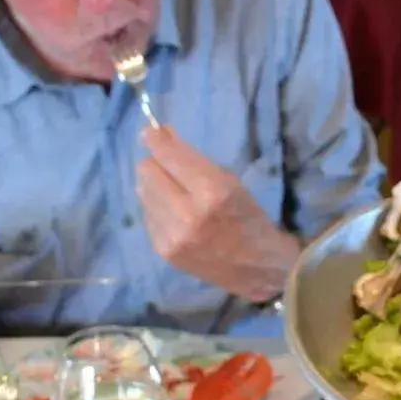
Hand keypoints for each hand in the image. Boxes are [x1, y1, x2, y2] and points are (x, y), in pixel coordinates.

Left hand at [135, 127, 300, 302]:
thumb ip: (193, 160)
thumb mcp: (229, 181)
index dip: (156, 139)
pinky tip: (174, 214)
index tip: (150, 132)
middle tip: (167, 166)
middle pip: (148, 172)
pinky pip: (147, 216)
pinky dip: (157, 209)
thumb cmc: (248, 217)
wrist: (257, 268)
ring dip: (155, 187)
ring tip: (174, 193)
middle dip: (155, 164)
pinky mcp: (164, 251)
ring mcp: (173, 235)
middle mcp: (188, 213)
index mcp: (212, 191)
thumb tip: (161, 136)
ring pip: (143, 193)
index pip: (169, 155)